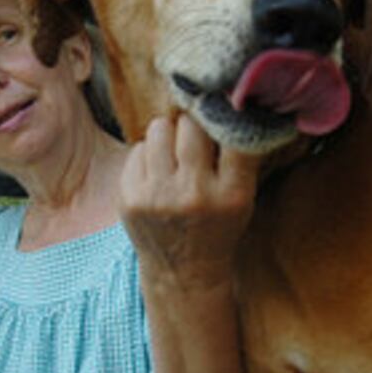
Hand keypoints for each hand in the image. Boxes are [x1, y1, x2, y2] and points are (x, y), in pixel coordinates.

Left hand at [119, 114, 259, 287]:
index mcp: (231, 195)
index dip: (226, 117)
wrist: (183, 273)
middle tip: (195, 136)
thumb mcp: (241, 198)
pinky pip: (138, 148)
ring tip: (175, 152)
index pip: (233, 135)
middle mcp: (193, 195)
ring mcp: (157, 198)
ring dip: (168, 133)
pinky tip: (158, 174)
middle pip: (190, 125)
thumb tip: (224, 99)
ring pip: (159, 129)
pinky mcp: (129, 199)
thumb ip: (238, 155)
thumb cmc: (217, 227)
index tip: (223, 110)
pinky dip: (149, 154)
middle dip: (193, 125)